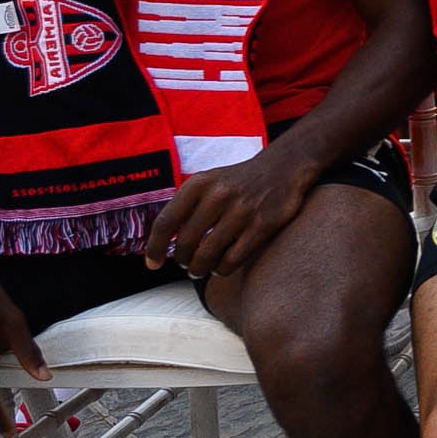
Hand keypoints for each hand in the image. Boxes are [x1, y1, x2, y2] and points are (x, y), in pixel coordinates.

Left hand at [142, 149, 312, 280]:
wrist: (283, 167)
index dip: (155, 247)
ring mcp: (241, 211)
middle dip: (182, 260)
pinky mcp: (262, 225)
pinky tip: (220, 268)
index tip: (153, 263)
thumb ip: (187, 206)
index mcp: (199, 184)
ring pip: (208, 254)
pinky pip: (233, 259)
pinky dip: (222, 269)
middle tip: (185, 265)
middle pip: (186, 242)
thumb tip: (165, 242)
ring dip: (199, 269)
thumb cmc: (239, 181)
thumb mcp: (209, 182)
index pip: (166, 222)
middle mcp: (217, 196)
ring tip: (200, 270)